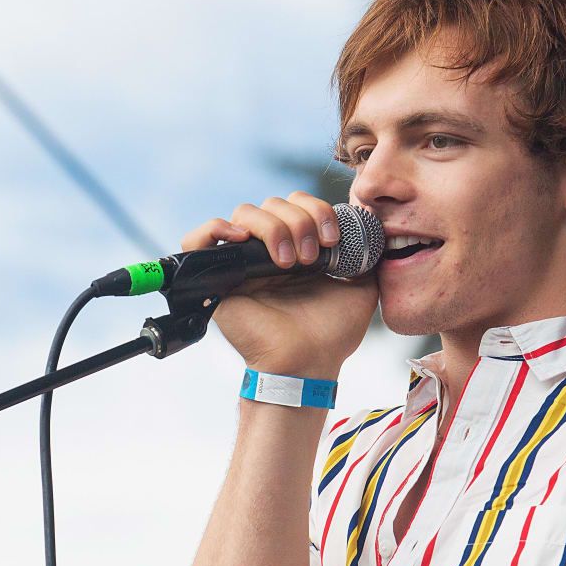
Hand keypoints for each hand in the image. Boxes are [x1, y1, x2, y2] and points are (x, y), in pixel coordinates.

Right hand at [181, 192, 378, 378]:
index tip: (332, 239)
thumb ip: (364, 257)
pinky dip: (215, 228)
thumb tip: (369, 233)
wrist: (310, 362)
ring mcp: (241, 264)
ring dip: (273, 228)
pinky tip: (242, 239)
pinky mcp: (218, 279)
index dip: (315, 209)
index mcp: (296, 248)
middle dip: (298, 221)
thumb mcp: (361, 287)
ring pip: (244, 213)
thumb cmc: (332, 334)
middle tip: (311, 258)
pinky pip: (196, 239)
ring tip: (288, 262)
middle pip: (271, 204)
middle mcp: (266, 252)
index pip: (296, 203)